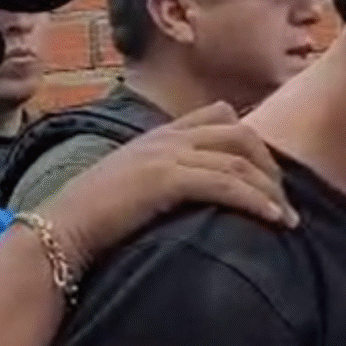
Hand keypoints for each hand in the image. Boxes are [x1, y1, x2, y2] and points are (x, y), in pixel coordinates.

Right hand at [32, 102, 296, 268]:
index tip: (268, 174)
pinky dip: (255, 201)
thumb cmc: (92, 218)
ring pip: (238, 160)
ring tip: (287, 219)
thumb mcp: (133, 185)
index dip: (251, 141)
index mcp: (159, 134)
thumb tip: (201, 195)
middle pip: (239, 134)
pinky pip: (226, 183)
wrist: (59, 230)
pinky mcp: (165, 179)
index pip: (220, 114)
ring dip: (270, 191)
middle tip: (283, 200)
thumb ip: (166, 177)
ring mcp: (165, 154)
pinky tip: (273, 219)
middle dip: (269, 166)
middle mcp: (165, 137)